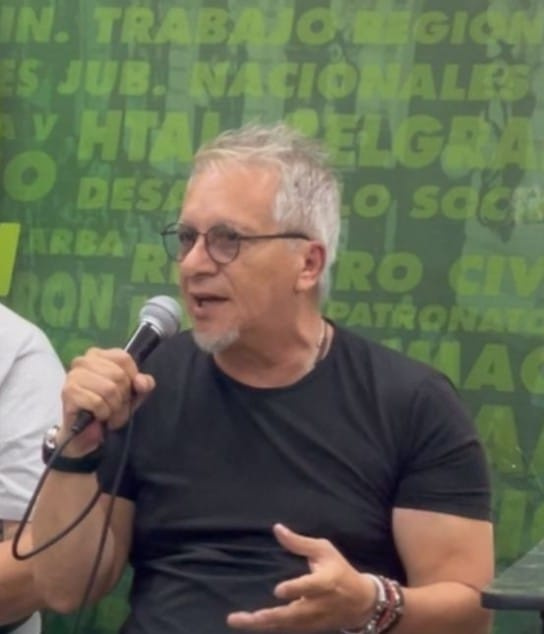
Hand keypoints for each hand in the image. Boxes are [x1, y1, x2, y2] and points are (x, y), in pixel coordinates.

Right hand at [60, 347, 154, 448]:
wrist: (84, 434)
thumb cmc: (109, 408)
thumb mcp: (133, 394)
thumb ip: (143, 384)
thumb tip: (141, 382)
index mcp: (98, 355)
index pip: (123, 358)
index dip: (132, 378)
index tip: (127, 392)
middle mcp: (83, 361)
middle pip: (118, 375)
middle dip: (123, 397)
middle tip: (116, 407)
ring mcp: (74, 375)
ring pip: (109, 389)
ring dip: (113, 408)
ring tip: (108, 413)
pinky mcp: (69, 392)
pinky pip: (97, 402)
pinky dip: (103, 413)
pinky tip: (97, 416)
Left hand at [227, 523, 375, 631]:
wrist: (362, 602)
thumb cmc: (339, 569)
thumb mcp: (324, 550)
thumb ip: (299, 543)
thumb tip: (277, 528)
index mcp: (326, 581)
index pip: (310, 587)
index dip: (296, 590)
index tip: (278, 590)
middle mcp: (319, 604)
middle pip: (293, 614)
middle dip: (268, 616)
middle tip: (246, 616)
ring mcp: (313, 621)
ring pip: (286, 626)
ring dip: (261, 625)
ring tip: (237, 620)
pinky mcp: (309, 628)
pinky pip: (286, 630)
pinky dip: (268, 628)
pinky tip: (249, 623)